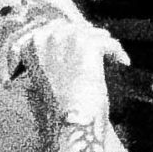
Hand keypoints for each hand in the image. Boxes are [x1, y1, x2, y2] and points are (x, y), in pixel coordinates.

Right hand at [1, 14, 128, 123]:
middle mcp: (45, 37)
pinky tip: (123, 62)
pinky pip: (109, 42)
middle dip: (89, 39)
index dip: (72, 37)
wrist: (69, 123)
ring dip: (105, 45)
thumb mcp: (43, 80)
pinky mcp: (87, 44)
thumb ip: (49, 59)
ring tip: (113, 58)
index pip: (56, 28)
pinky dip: (117, 52)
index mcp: (29, 46)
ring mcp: (66, 38)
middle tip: (103, 52)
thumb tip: (63, 43)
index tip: (84, 47)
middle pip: (76, 28)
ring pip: (94, 34)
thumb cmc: (57, 110)